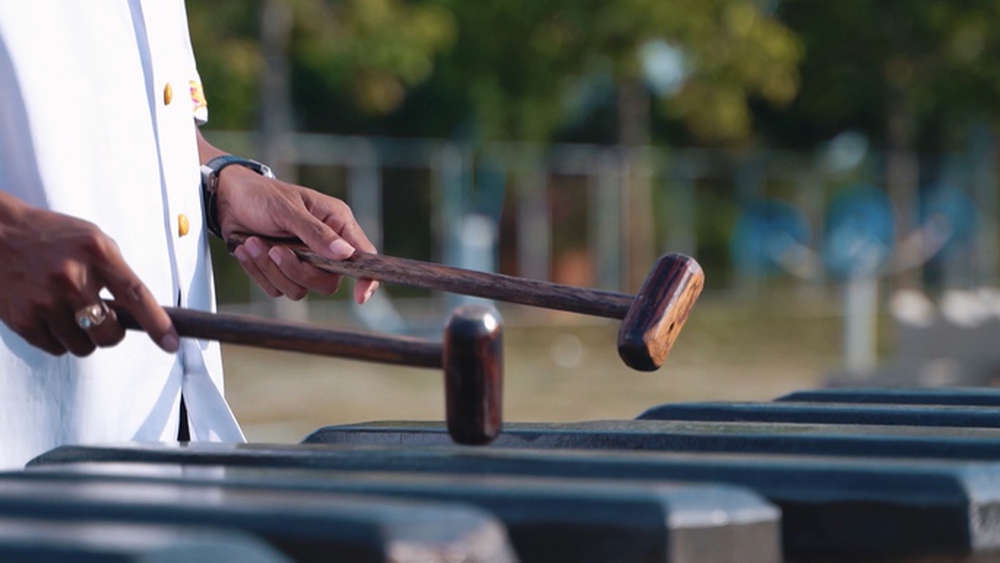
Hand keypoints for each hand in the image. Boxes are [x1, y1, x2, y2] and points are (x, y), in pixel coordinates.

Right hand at [0, 193, 178, 355]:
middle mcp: (71, 277)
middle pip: (109, 333)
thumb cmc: (51, 237)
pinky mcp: (23, 320)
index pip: (135, 294)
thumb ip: (116, 272)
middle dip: (111, 332)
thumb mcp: (92, 241)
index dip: (157, 323)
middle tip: (101, 316)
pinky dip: (59, 338)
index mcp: (96, 252)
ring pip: (83, 347)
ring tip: (68, 310)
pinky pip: (56, 349)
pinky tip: (49, 314)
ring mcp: (44, 300)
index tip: (172, 344)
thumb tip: (138, 314)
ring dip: (83, 336)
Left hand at [215, 165, 378, 303]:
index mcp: (336, 224)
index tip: (360, 297)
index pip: (363, 256)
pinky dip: (258, 271)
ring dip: (271, 269)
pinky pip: (276, 289)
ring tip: (252, 243)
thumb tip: (346, 253)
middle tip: (275, 250)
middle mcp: (325, 246)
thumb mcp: (287, 209)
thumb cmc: (261, 195)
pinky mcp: (282, 271)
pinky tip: (247, 249)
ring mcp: (303, 261)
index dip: (366, 279)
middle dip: (297, 270)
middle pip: (327, 282)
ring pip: (299, 289)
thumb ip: (316, 233)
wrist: (227, 198)